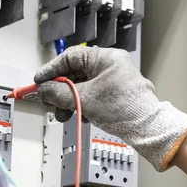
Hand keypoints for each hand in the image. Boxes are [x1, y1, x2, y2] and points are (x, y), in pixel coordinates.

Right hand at [35, 46, 186, 170]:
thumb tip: (43, 90)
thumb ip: (59, 93)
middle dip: (61, 91)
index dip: (52, 70)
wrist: (147, 128)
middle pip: (76, 74)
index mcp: (105, 57)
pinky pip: (93, 95)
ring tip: (64, 115)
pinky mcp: (117, 94)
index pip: (70, 57)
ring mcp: (115, 80)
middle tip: (50, 103)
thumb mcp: (84, 99)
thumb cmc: (123, 108)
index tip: (39, 81)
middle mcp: (111, 65)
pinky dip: (83, 105)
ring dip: (71, 101)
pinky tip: (81, 116)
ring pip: (84, 87)